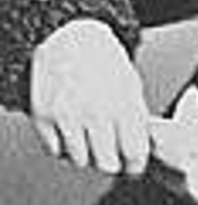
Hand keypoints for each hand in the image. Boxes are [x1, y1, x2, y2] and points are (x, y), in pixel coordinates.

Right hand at [30, 18, 150, 174]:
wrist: (70, 38)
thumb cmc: (105, 63)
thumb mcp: (132, 85)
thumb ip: (139, 119)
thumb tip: (147, 150)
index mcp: (123, 103)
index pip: (134, 153)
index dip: (135, 166)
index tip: (134, 167)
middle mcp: (95, 111)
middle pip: (106, 165)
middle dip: (111, 162)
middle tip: (111, 152)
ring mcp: (67, 115)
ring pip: (80, 160)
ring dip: (86, 152)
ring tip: (89, 130)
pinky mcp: (43, 116)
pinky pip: (56, 150)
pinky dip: (64, 144)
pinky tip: (71, 125)